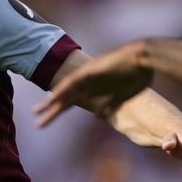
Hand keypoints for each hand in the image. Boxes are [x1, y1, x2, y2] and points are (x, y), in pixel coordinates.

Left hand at [35, 44, 151, 123]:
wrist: (145, 58)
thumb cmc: (139, 74)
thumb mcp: (123, 95)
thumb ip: (110, 104)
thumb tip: (97, 116)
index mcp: (96, 88)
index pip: (74, 100)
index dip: (62, 109)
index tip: (50, 118)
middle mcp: (89, 82)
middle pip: (66, 98)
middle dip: (52, 110)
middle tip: (38, 123)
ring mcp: (89, 76)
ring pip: (65, 90)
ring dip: (51, 102)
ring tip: (37, 113)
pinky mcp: (90, 70)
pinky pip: (72, 82)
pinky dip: (61, 90)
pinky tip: (51, 99)